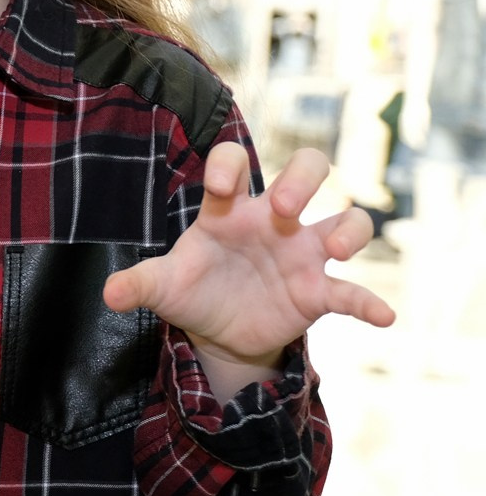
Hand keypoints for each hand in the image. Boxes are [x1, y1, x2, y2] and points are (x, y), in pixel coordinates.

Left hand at [103, 144, 395, 371]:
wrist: (217, 330)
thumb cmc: (192, 290)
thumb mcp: (161, 287)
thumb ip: (138, 284)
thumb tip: (111, 294)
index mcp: (227, 211)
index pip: (233, 165)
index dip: (228, 166)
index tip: (219, 185)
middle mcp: (271, 222)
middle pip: (305, 172)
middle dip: (301, 178)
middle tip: (285, 205)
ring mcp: (300, 254)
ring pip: (344, 222)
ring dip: (348, 229)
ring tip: (335, 249)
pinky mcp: (317, 292)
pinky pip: (351, 292)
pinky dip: (369, 303)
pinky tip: (384, 316)